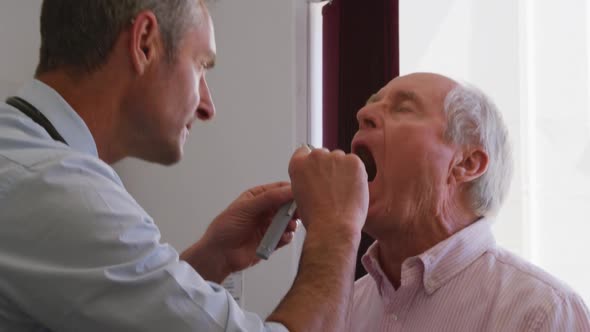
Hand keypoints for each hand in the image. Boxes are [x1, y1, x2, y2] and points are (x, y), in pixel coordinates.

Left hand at [182, 182, 296, 282]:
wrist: (219, 255)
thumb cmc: (224, 229)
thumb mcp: (246, 208)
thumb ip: (268, 198)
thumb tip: (287, 190)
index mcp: (257, 197)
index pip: (278, 189)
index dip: (290, 191)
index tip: (299, 194)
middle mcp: (264, 210)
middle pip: (286, 205)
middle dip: (293, 209)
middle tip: (297, 213)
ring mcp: (268, 226)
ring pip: (287, 221)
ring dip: (291, 223)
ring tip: (289, 226)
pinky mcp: (271, 241)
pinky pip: (285, 237)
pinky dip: (286, 237)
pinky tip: (283, 237)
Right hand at [288, 146, 368, 237]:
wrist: (333, 226)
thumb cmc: (317, 217)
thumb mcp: (300, 195)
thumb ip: (306, 179)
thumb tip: (316, 177)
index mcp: (298, 164)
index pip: (304, 152)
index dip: (313, 163)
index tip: (318, 171)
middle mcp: (315, 156)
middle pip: (325, 155)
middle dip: (329, 167)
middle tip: (333, 188)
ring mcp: (335, 157)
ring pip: (341, 160)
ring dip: (344, 171)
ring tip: (343, 193)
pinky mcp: (353, 161)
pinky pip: (356, 164)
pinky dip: (357, 174)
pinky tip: (352, 190)